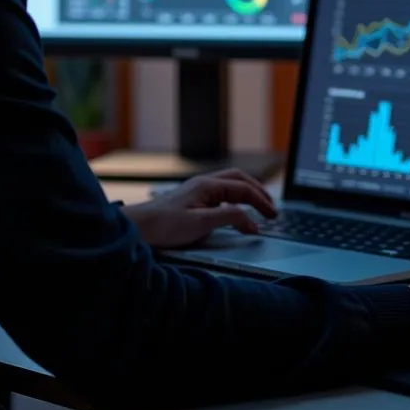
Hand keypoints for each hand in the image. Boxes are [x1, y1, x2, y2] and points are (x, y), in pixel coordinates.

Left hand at [122, 169, 277, 248]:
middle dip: (258, 192)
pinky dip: (236, 200)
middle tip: (272, 209)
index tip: (271, 217)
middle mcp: (204, 184)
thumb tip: (251, 221)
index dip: (260, 203)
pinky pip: (221, 195)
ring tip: (260, 207)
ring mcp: (198, 191)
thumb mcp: (201, 224)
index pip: (243, 189)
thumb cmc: (163, 225)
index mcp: (207, 185)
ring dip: (248, 194)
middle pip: (240, 180)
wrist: (137, 228)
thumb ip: (229, 218)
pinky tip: (237, 212)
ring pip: (231, 185)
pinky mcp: (193, 201)